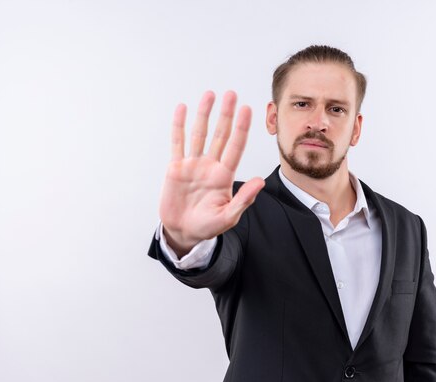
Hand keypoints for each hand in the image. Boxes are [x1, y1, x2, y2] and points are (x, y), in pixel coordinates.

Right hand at [159, 90, 264, 255]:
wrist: (184, 233)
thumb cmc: (208, 226)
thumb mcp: (229, 217)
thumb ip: (244, 199)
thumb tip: (260, 182)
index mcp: (224, 176)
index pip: (235, 147)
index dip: (241, 128)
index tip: (247, 110)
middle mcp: (210, 166)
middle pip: (220, 135)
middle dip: (226, 115)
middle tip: (231, 95)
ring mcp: (193, 165)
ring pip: (199, 134)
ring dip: (204, 114)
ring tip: (210, 95)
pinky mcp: (175, 168)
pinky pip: (178, 143)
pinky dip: (179, 126)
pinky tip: (183, 109)